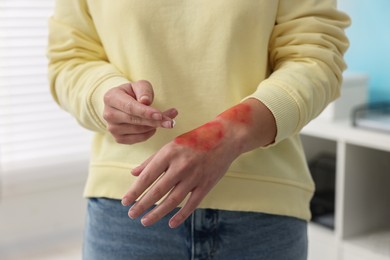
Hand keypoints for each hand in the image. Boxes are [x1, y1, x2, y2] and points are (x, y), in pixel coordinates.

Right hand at [103, 80, 177, 143]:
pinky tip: (154, 126)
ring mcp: (112, 128)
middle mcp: (108, 114)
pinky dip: (149, 133)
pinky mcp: (118, 138)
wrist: (123, 103)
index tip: (160, 115)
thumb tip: (145, 101)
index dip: (146, 112)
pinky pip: (138, 139)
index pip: (130, 107)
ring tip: (167, 120)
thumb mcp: (139, 85)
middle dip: (155, 121)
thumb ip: (144, 90)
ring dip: (155, 126)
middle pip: (135, 120)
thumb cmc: (133, 93)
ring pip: (138, 130)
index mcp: (111, 98)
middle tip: (171, 121)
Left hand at [121, 118, 240, 227]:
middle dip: (142, 205)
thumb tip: (134, 173)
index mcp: (169, 153)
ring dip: (157, 213)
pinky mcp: (206, 184)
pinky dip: (181, 215)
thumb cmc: (195, 139)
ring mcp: (195, 177)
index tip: (125, 201)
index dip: (135, 190)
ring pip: (173, 200)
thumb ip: (152, 160)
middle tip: (131, 214)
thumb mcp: (172, 144)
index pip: (148, 176)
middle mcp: (181, 166)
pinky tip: (170, 223)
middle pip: (158, 191)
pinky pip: (191, 204)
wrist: (225, 137)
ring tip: (145, 221)